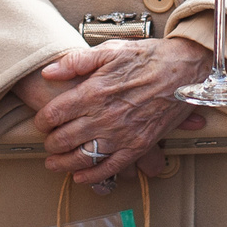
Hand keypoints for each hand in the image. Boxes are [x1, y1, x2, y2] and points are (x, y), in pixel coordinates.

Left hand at [32, 41, 211, 185]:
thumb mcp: (111, 49)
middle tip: (47, 143)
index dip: (42, 121)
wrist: (186, 69)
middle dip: (50, 144)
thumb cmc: (149, 57)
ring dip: (63, 164)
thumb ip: (76, 61)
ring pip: (82, 157)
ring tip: (54, 163)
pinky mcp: (138, 146)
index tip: (41, 122)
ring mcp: (122, 134)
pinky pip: (110, 168)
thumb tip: (48, 72)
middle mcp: (105, 116)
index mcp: (95, 91)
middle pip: (64, 138)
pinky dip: (92, 176)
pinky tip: (80, 176)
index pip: (54, 114)